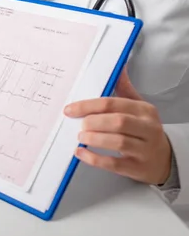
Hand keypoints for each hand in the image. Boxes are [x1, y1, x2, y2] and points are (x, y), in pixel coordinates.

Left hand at [64, 69, 171, 184]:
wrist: (165, 159)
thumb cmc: (144, 130)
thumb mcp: (138, 108)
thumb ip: (124, 89)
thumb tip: (118, 67)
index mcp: (144, 110)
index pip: (113, 104)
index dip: (88, 106)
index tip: (70, 110)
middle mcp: (147, 128)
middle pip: (118, 121)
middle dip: (93, 122)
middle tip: (80, 125)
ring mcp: (144, 149)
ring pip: (118, 142)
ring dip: (94, 139)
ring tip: (81, 138)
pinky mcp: (138, 168)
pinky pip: (114, 164)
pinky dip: (94, 158)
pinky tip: (81, 153)